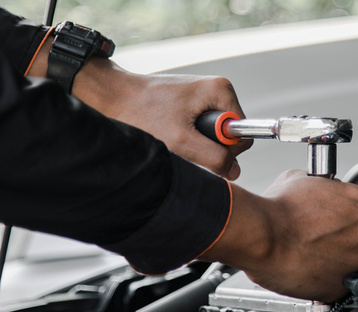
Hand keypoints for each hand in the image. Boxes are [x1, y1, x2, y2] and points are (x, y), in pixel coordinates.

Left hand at [27, 41, 251, 179]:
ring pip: (215, 136)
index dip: (225, 149)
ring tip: (173, 137)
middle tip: (183, 143)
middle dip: (210, 146)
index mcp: (222, 91)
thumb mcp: (181, 141)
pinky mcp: (193, 105)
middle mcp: (217, 91)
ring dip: (197, 144)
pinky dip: (189, 139)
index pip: (243, 133)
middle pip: (230, 135)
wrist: (111, 96)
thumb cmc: (141, 112)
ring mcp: (205, 97)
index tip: (198, 146)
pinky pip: (203, 131)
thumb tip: (234, 171)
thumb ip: (214, 158)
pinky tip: (171, 134)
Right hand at [199, 170, 357, 301]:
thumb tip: (316, 187)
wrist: (260, 237)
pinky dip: (323, 281)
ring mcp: (355, 260)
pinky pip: (336, 284)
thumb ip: (320, 185)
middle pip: (356, 235)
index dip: (338, 214)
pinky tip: (306, 270)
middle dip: (337, 238)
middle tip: (313, 238)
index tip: (327, 220)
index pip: (357, 208)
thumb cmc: (275, 210)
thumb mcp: (299, 179)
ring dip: (332, 260)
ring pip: (348, 261)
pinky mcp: (341, 287)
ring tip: (306, 254)